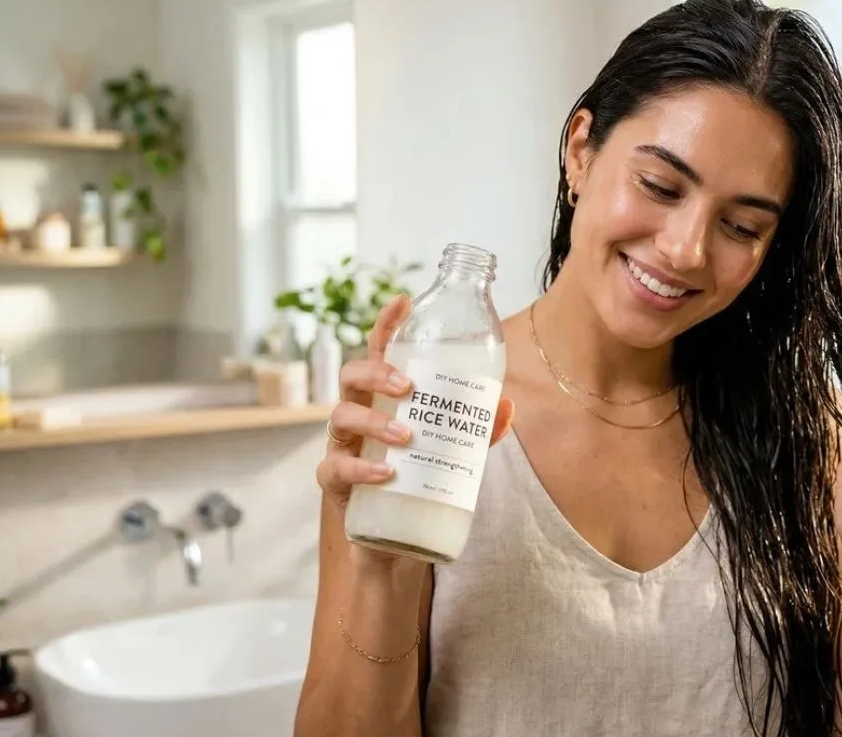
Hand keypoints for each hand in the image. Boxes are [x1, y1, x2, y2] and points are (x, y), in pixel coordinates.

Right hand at [315, 294, 515, 511]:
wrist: (398, 539)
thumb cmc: (419, 479)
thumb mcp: (453, 452)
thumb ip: (476, 430)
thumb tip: (506, 405)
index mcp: (384, 399)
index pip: (380, 353)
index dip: (387, 325)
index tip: (403, 301)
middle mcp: (358, 415)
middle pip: (352, 376)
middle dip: (376, 373)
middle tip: (407, 386)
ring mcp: (342, 447)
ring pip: (341, 418)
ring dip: (374, 422)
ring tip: (406, 436)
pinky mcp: (335, 483)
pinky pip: (335, 468)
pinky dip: (360, 469)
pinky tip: (387, 473)